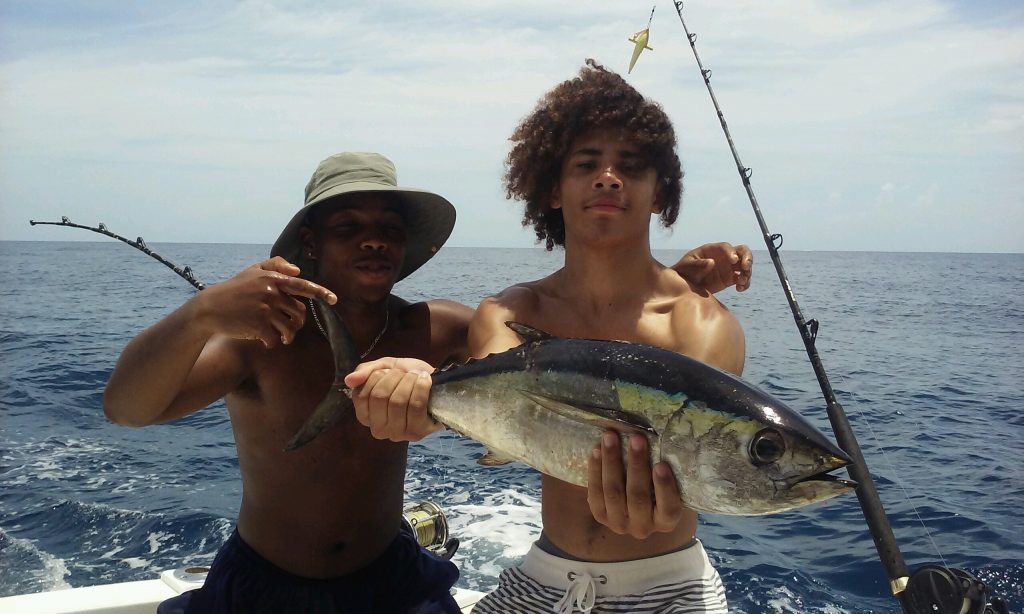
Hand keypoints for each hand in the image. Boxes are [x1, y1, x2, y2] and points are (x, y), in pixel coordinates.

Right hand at [193, 257, 335, 348]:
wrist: (209, 308)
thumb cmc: (234, 289)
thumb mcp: (252, 271)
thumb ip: (275, 265)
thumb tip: (298, 271)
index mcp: (272, 279)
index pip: (303, 286)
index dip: (321, 293)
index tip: (334, 300)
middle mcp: (271, 292)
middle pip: (299, 312)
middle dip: (298, 323)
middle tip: (291, 329)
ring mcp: (265, 309)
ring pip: (290, 327)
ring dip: (288, 336)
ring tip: (283, 338)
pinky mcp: (258, 325)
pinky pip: (275, 338)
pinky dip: (272, 342)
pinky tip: (265, 342)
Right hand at [345, 357, 440, 441]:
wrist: (436, 384)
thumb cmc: (407, 377)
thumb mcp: (385, 367)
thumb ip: (366, 371)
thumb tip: (349, 380)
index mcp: (365, 415)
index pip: (361, 395)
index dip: (376, 377)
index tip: (388, 371)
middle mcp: (378, 429)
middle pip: (379, 397)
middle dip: (394, 377)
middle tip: (404, 373)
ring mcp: (398, 434)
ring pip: (398, 401)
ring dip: (409, 381)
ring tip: (416, 376)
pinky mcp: (417, 432)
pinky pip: (415, 406)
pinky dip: (421, 387)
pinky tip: (425, 380)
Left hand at [587, 431, 682, 538]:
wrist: (636, 506)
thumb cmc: (658, 489)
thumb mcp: (667, 486)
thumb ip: (664, 472)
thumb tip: (658, 439)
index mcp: (666, 521)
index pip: (668, 508)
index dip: (664, 487)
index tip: (661, 465)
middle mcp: (643, 527)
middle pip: (637, 496)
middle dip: (636, 464)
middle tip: (636, 438)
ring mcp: (619, 524)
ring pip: (613, 492)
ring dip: (611, 461)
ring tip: (611, 437)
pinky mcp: (600, 516)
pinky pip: (595, 492)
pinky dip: (595, 469)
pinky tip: (596, 450)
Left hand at [671, 242, 752, 293]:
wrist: (683, 286)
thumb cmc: (683, 272)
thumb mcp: (687, 267)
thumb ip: (698, 264)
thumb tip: (712, 262)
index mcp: (711, 250)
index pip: (725, 247)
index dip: (731, 252)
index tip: (733, 261)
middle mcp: (723, 256)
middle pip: (741, 251)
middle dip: (747, 257)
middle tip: (745, 267)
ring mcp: (728, 267)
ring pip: (744, 265)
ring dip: (747, 272)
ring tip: (741, 282)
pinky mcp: (730, 279)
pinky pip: (742, 279)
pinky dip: (744, 283)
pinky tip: (740, 289)